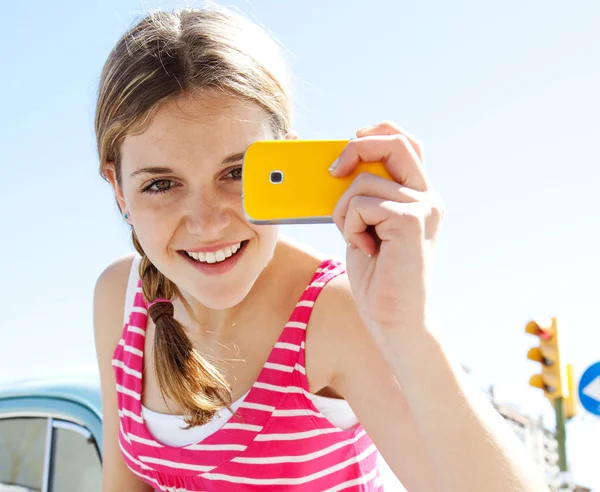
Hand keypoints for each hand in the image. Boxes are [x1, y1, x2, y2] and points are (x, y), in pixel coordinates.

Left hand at [331, 121, 443, 336]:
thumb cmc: (377, 276)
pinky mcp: (411, 221)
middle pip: (394, 143)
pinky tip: (364, 249)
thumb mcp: (366, 227)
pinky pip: (361, 204)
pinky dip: (350, 227)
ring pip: (363, 182)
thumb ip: (364, 198)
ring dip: (344, 210)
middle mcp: (428, 198)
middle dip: (356, 148)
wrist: (394, 319)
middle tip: (333, 171)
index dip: (378, 133)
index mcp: (420, 197)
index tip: (351, 139)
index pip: (407, 144)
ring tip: (356, 238)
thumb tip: (337, 168)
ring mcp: (423, 208)